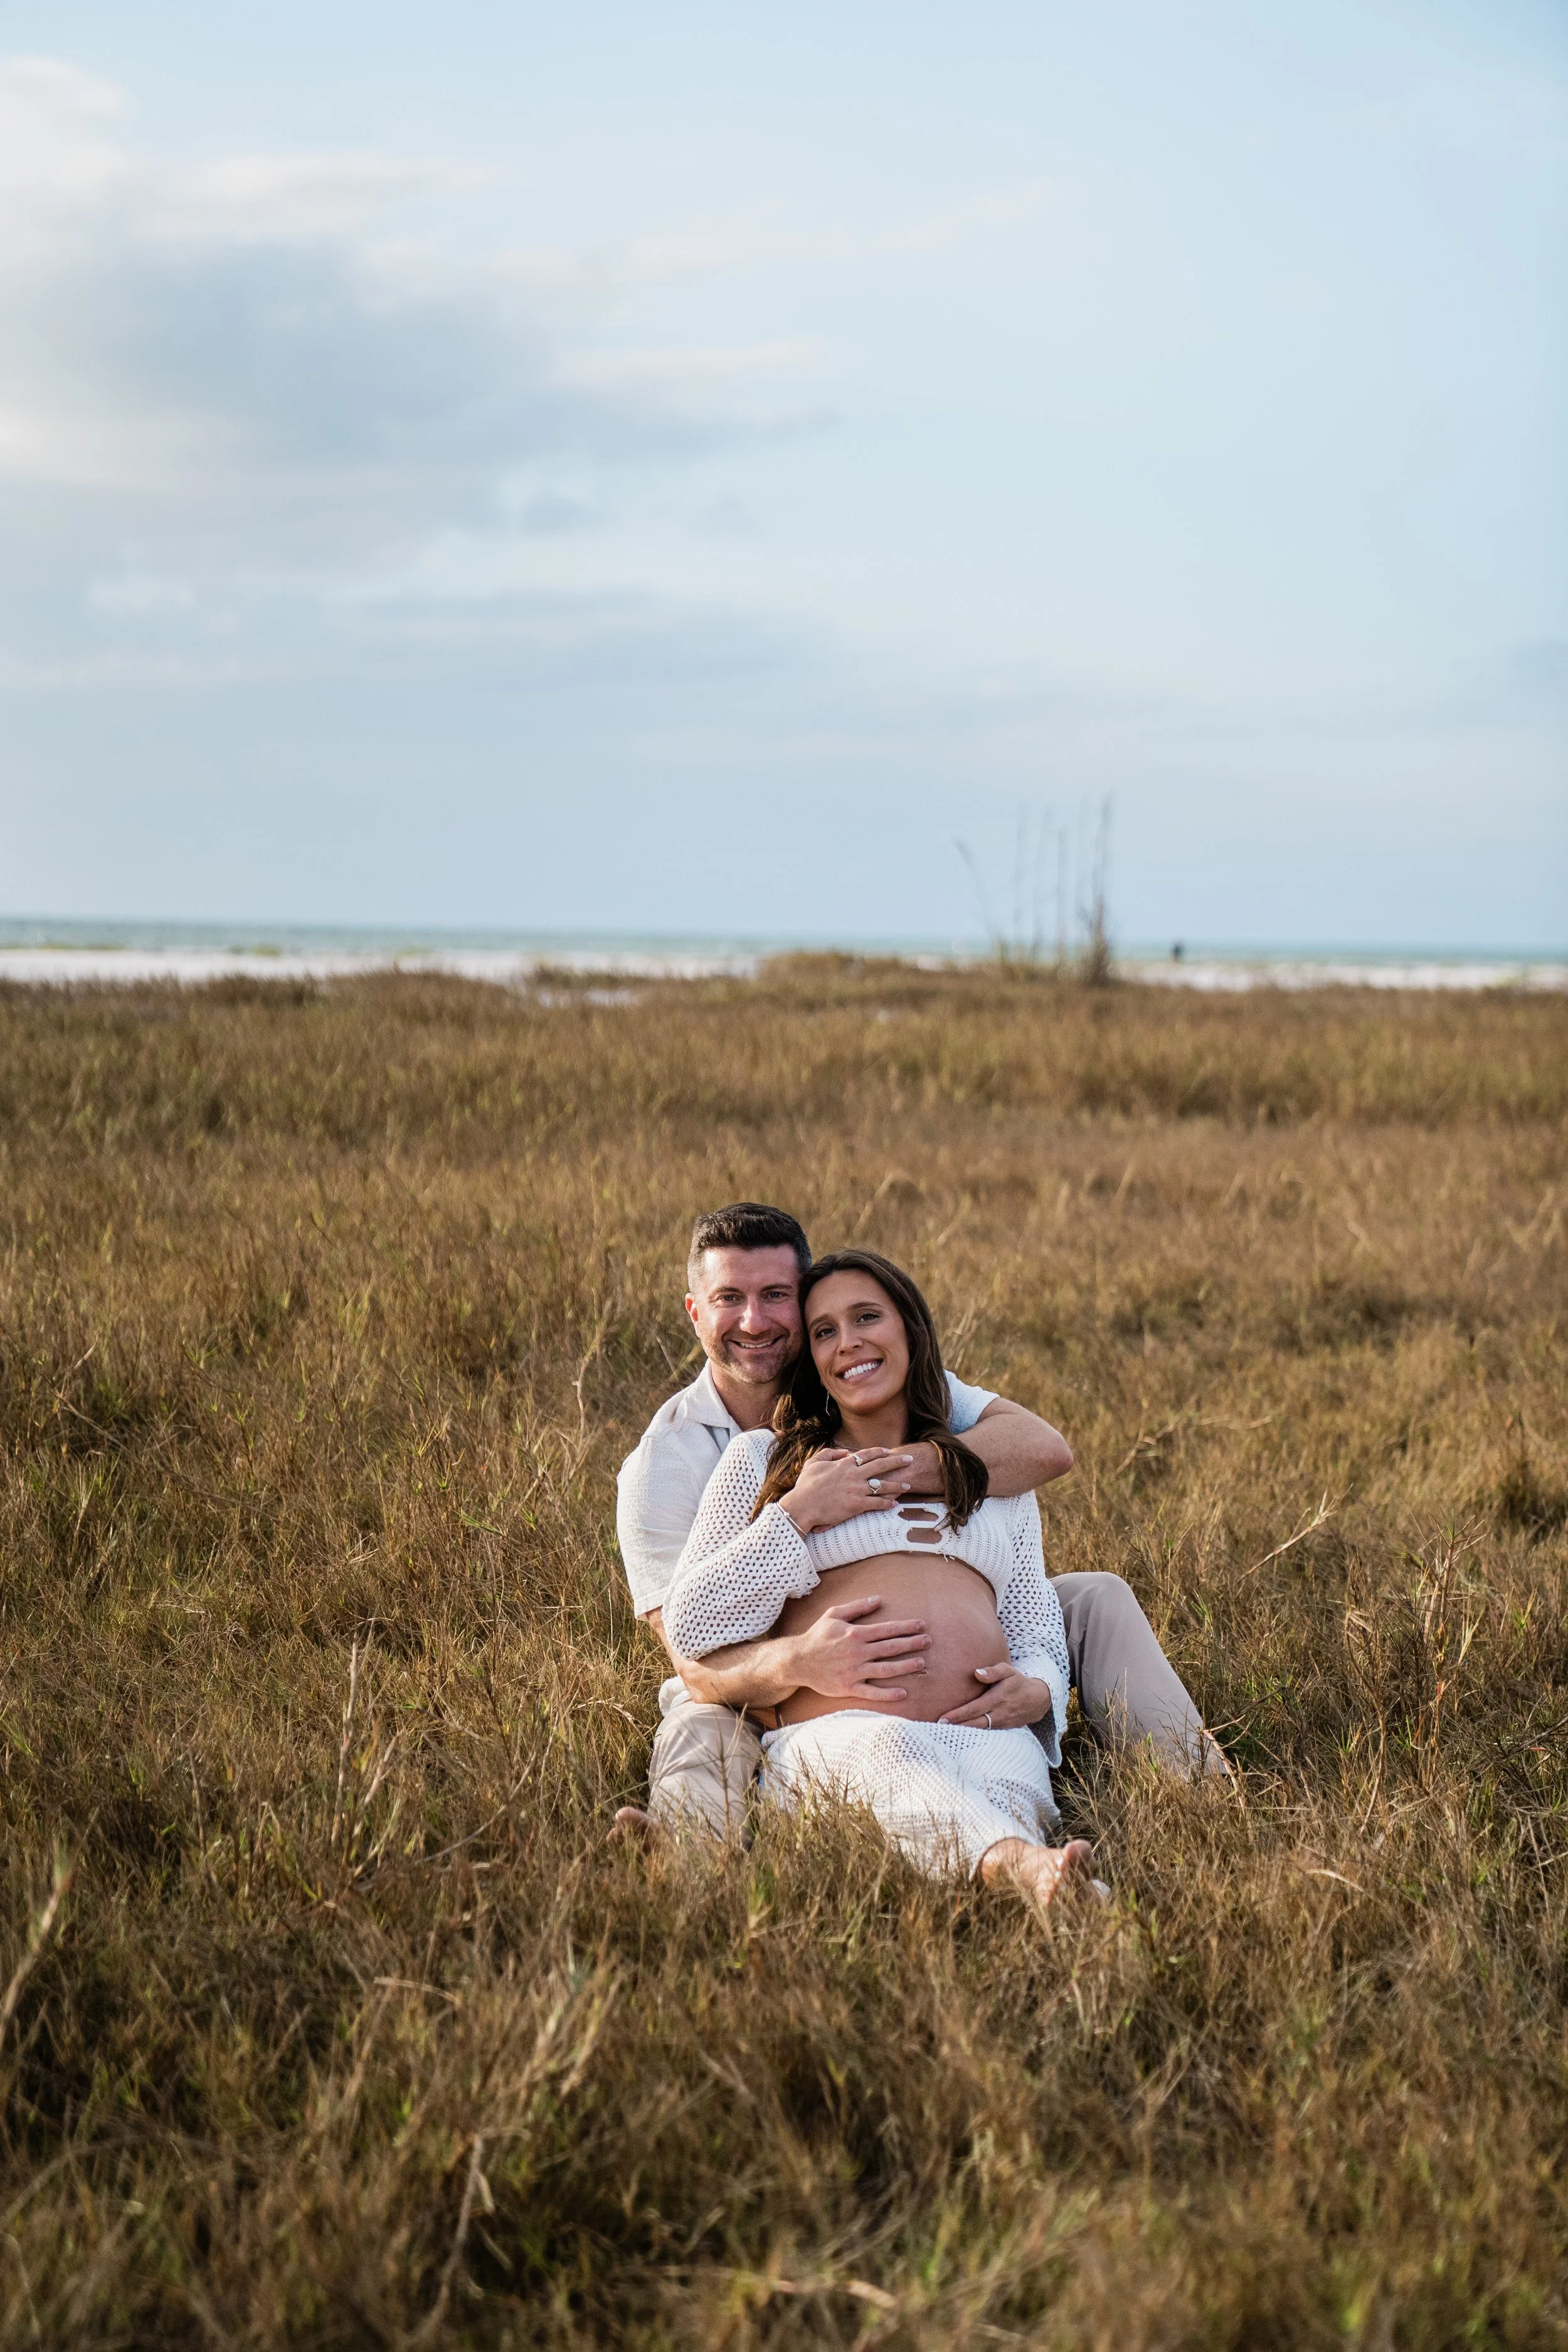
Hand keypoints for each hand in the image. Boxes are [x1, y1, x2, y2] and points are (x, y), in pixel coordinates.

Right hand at [781, 1446, 915, 1533]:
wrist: (803, 1505)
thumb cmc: (806, 1485)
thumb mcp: (814, 1463)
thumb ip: (829, 1453)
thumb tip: (844, 1452)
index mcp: (844, 1464)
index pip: (867, 1454)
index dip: (879, 1452)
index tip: (889, 1451)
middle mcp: (854, 1475)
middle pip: (881, 1466)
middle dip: (897, 1462)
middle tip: (910, 1460)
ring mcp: (857, 1490)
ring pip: (883, 1486)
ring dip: (897, 1485)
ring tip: (908, 1485)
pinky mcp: (857, 1505)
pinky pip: (877, 1503)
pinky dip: (887, 1503)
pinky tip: (895, 1503)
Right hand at [789, 1596, 930, 1701]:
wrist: (798, 1661)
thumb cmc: (817, 1636)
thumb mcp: (834, 1614)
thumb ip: (857, 1607)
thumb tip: (878, 1599)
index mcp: (855, 1633)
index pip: (886, 1629)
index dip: (906, 1627)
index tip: (921, 1625)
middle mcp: (857, 1652)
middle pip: (890, 1647)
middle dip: (911, 1644)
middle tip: (929, 1641)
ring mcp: (854, 1671)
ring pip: (885, 1669)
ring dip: (905, 1666)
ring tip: (922, 1663)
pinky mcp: (849, 1687)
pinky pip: (871, 1692)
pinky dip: (888, 1694)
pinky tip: (903, 1693)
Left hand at [939, 1659, 1050, 1729]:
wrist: (1038, 1700)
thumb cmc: (1018, 1681)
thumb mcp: (1008, 1671)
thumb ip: (993, 1671)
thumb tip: (976, 1673)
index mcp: (997, 1699)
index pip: (974, 1709)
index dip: (958, 1715)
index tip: (943, 1718)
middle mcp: (999, 1714)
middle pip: (974, 1724)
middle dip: (956, 1727)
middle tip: (937, 1728)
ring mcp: (1001, 1724)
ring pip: (979, 1730)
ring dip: (962, 1732)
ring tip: (944, 1732)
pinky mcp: (1002, 1728)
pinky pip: (985, 1732)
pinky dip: (972, 1734)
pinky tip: (959, 1733)